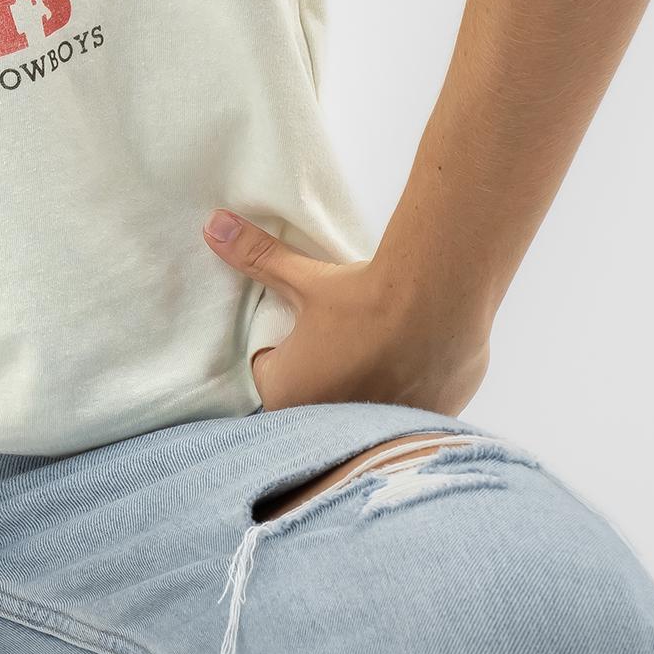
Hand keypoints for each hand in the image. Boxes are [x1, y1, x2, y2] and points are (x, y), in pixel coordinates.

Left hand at [203, 209, 490, 414]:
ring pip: (360, 406)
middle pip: (313, 397)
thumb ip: (256, 257)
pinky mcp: (425, 421)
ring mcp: (380, 428)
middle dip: (321, 374)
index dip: (282, 351)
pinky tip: (411, 360)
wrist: (440, 303)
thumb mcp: (303, 278)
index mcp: (288, 396)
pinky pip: (404, 409)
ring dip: (364, 385)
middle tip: (339, 337)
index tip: (300, 329)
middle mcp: (329, 423)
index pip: (270, 378)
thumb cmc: (362, 300)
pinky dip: (406, 388)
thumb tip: (214, 225)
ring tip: (376, 346)